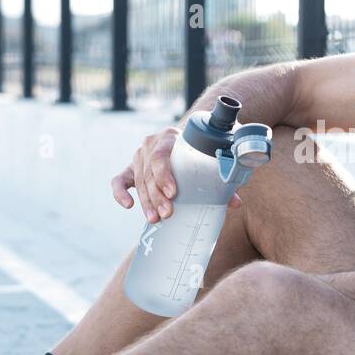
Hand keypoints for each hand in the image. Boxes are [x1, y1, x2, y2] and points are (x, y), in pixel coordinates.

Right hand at [110, 125, 241, 221]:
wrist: (186, 137)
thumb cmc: (202, 149)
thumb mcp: (213, 155)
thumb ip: (222, 177)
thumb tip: (234, 203)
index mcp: (171, 136)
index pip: (162, 154)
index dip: (164, 174)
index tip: (173, 193)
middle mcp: (151, 143)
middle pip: (150, 172)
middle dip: (157, 195)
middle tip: (167, 213)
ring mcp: (139, 155)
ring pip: (139, 180)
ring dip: (146, 201)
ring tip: (155, 219)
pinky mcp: (130, 168)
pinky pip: (119, 180)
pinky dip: (120, 193)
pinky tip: (128, 206)